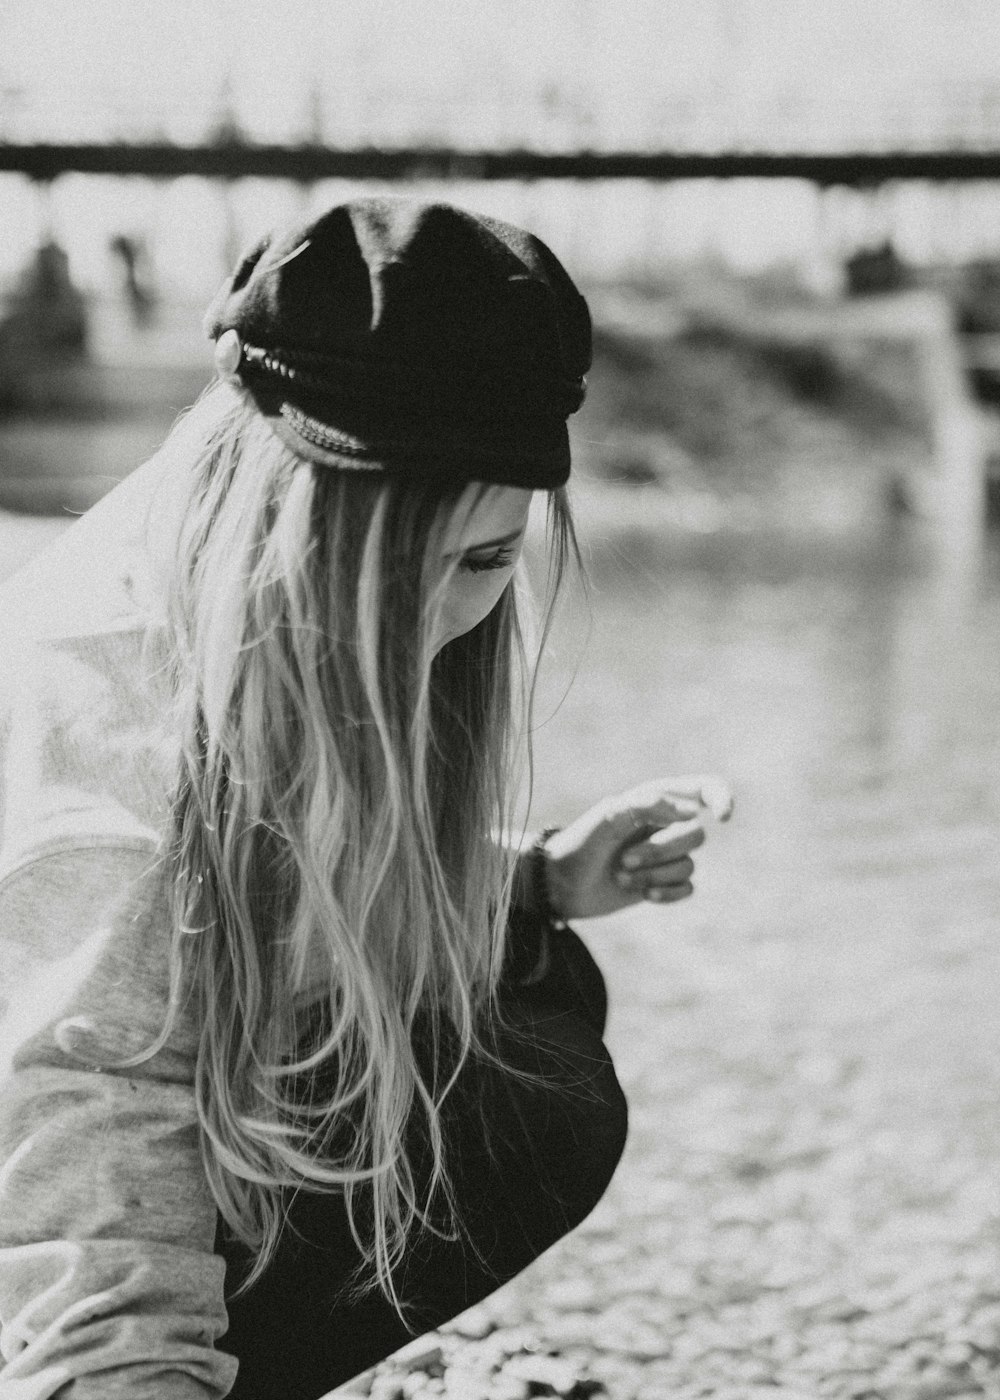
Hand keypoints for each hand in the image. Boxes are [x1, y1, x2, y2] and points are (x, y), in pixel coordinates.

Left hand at [542, 775, 732, 920]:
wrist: (559, 883)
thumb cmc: (580, 842)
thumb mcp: (607, 816)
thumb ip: (647, 806)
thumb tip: (692, 811)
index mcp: (655, 799)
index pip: (703, 790)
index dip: (722, 798)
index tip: (721, 817)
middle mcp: (665, 824)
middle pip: (695, 835)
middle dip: (661, 850)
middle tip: (624, 859)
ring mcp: (666, 855)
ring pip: (689, 864)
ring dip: (654, 874)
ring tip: (621, 875)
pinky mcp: (663, 882)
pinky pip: (687, 888)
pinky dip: (666, 893)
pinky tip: (643, 895)